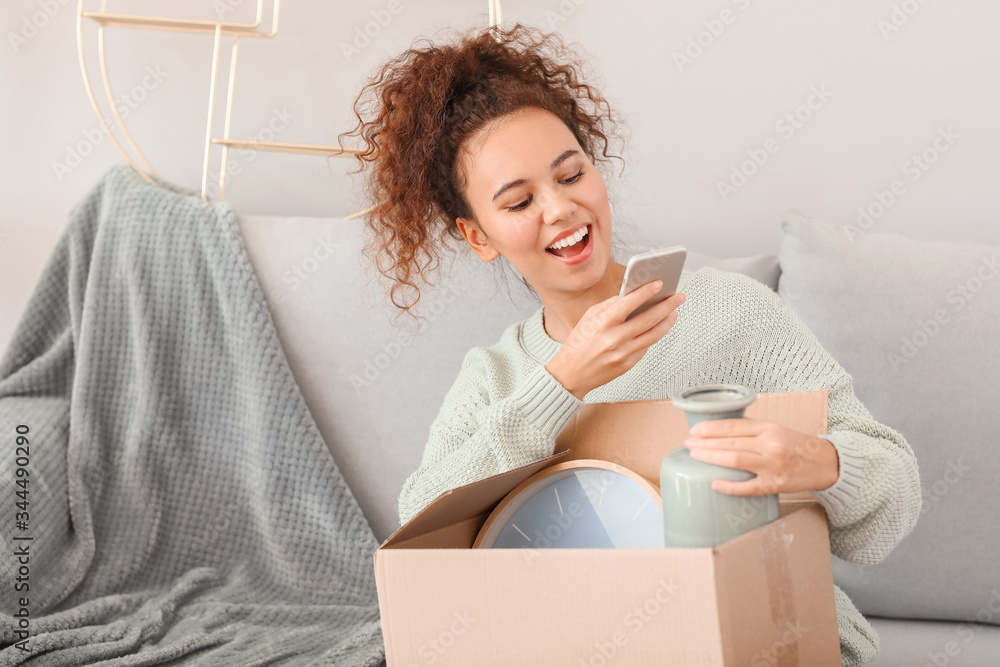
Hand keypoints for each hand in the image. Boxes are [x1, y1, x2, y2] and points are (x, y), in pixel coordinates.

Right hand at [546, 281, 684, 398]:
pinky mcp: (628, 364)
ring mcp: (623, 353)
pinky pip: (646, 347)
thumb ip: (608, 306)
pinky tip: (658, 327)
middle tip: (678, 296)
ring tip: (674, 312)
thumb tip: (629, 295)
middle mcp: (615, 339)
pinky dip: (653, 335)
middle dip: (667, 305)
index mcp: (603, 324)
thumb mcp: (587, 318)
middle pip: (648, 319)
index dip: (646, 292)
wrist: (571, 374)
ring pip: (653, 335)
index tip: (659, 283)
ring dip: (667, 321)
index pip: (629, 303)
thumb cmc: (578, 344)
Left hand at [683, 418, 839, 494]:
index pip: (734, 425)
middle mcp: (770, 444)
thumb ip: (752, 429)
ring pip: (736, 460)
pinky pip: (749, 487)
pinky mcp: (776, 485)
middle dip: (705, 443)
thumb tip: (719, 430)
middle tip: (687, 444)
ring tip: (695, 456)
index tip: (694, 430)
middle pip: (731, 442)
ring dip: (712, 458)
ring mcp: (773, 466)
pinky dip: (730, 486)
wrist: (826, 462)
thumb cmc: (797, 444)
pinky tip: (715, 484)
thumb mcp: (776, 429)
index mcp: (769, 428)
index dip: (710, 428)